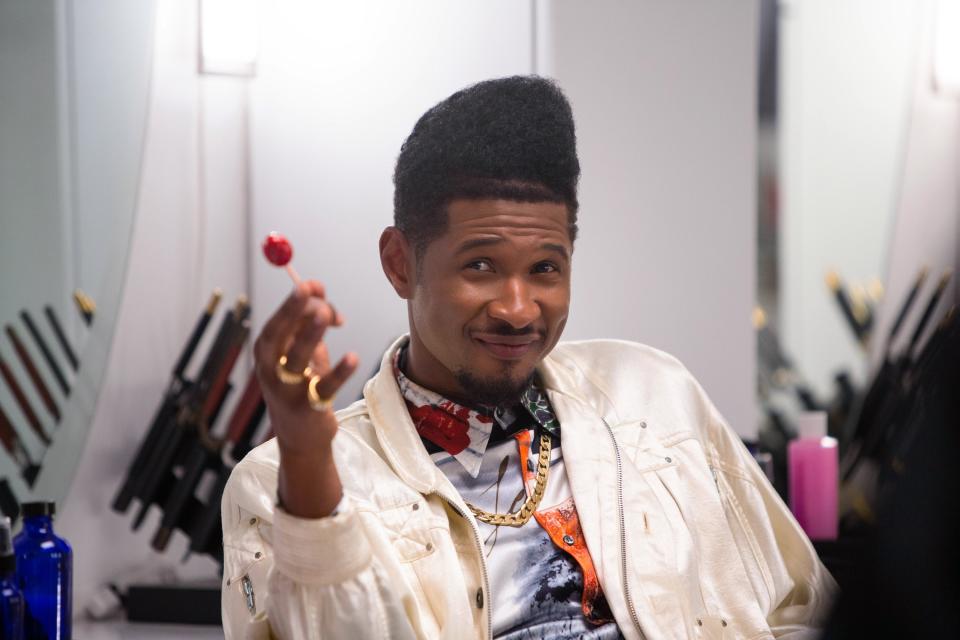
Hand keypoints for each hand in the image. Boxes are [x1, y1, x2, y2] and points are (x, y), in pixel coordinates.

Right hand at [253, 280, 358, 515]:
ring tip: (327, 316)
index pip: (276, 322)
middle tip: (309, 289)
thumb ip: (310, 322)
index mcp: (266, 354)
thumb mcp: (304, 353)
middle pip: (278, 336)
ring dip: (311, 334)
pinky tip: (352, 357)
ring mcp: (287, 391)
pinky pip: (324, 387)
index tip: (312, 285)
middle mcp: (270, 371)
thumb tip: (318, 289)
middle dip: (293, 310)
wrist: (303, 438)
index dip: (293, 302)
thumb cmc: (302, 387)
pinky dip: (339, 371)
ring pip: (296, 359)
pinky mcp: (308, 409)